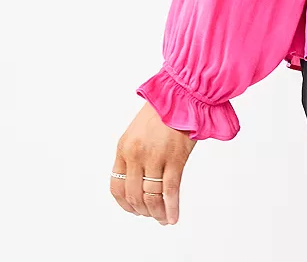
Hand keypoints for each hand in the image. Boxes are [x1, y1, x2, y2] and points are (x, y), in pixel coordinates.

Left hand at [110, 101, 196, 224]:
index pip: (117, 187)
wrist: (184, 92)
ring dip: (156, 212)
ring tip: (162, 219)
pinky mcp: (175, 158)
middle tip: (151, 215)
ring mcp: (155, 157)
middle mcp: (136, 155)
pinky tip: (172, 217)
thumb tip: (140, 179)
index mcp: (124, 148)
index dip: (125, 204)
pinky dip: (171, 207)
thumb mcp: (139, 130)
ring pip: (151, 196)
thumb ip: (136, 153)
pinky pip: (170, 190)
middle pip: (134, 195)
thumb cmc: (166, 108)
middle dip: (142, 210)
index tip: (134, 210)